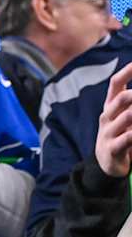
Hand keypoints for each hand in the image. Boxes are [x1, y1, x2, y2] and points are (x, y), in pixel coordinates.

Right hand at [95, 60, 131, 177]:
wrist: (106, 165)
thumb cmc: (121, 134)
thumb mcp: (124, 116)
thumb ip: (129, 102)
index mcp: (110, 106)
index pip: (115, 83)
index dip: (128, 71)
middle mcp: (107, 117)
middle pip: (122, 98)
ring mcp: (108, 133)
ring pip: (127, 117)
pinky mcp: (112, 149)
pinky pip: (128, 138)